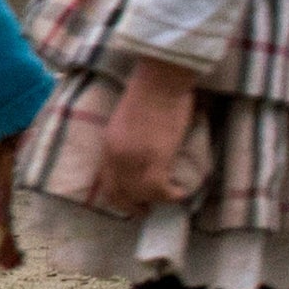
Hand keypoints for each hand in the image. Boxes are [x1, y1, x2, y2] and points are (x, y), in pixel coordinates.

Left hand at [92, 59, 197, 214]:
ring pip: (140, 196)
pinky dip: (171, 196)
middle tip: (150, 208)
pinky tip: (181, 192)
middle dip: (134, 206)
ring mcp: (134, 159)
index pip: (106, 183)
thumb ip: (126, 144)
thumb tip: (140, 159)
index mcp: (107, 145)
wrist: (159, 79)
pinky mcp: (155, 158)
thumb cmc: (147, 93)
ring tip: (170, 197)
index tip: (133, 201)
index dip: (119, 197)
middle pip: (119, 195)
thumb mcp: (126, 123)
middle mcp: (116, 156)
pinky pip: (160, 190)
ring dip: (156, 201)